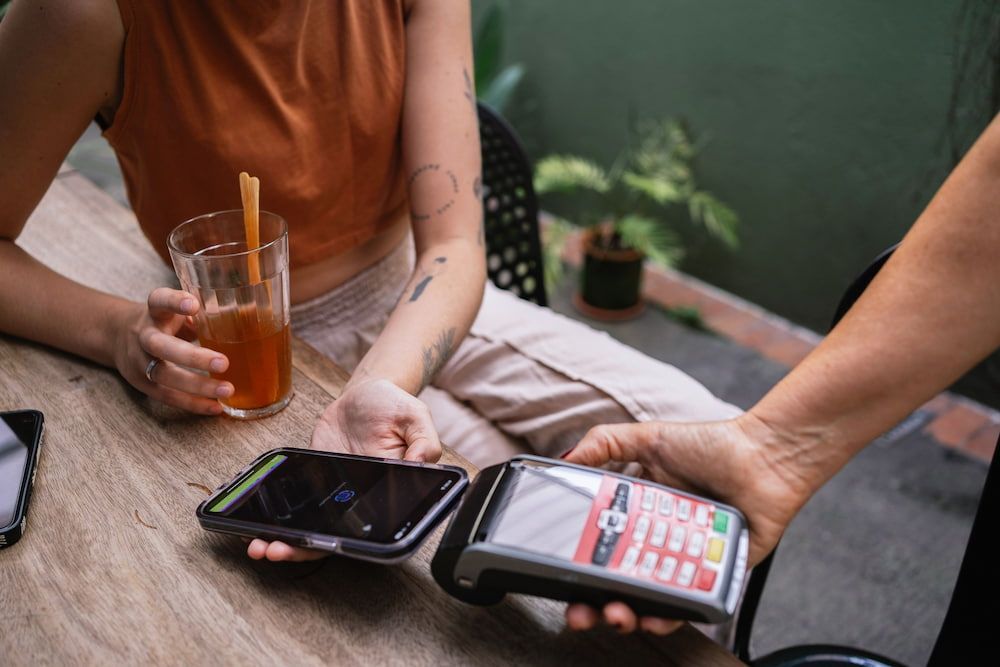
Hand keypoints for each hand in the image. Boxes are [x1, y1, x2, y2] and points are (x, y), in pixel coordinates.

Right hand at [112, 288, 231, 413]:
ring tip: (227, 389)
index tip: (194, 304)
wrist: (118, 336)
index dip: (173, 302)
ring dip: (197, 385)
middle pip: (161, 346)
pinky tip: (216, 406)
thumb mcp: (175, 311)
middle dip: (192, 357)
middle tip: (224, 362)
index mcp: (154, 312)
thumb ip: (202, 313)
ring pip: (164, 375)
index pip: (158, 300)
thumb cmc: (163, 322)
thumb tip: (252, 312)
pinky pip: (167, 396)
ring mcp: (139, 361)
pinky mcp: (142, 383)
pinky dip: (193, 403)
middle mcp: (143, 335)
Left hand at [247, 378, 441, 561]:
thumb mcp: (415, 417)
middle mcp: (360, 500)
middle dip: (301, 550)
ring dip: (284, 541)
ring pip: (310, 528)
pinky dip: (276, 518)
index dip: (341, 545)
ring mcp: (335, 492)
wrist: (366, 392)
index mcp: (387, 493)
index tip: (318, 547)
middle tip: (274, 550)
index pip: (366, 532)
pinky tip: (256, 522)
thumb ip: (424, 442)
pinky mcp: (314, 480)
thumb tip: (419, 466)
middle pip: (332, 537)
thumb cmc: (393, 406)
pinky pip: (296, 506)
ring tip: (258, 545)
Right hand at [562, 415, 810, 634]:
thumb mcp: (650, 437)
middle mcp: (657, 539)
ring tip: (618, 613)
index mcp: (638, 511)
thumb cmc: (714, 445)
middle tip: (582, 611)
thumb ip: (605, 444)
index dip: (580, 565)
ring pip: (649, 599)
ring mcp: (684, 560)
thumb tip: (565, 461)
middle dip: (595, 603)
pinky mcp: (713, 576)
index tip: (560, 576)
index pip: (601, 544)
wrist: (766, 457)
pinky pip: (688, 604)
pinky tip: (655, 615)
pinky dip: (670, 616)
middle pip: (619, 582)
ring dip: (628, 614)